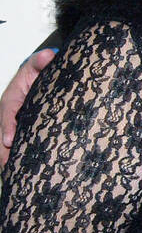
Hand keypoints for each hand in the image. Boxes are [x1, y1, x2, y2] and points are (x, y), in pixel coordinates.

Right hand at [1, 48, 55, 165]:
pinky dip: (16, 160)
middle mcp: (10, 114)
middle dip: (5, 151)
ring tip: (15, 176)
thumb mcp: (38, 65)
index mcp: (12, 99)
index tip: (8, 140)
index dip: (7, 127)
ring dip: (9, 158)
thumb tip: (47, 56)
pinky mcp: (22, 132)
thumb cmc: (39, 74)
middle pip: (3, 134)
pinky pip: (17, 147)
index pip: (7, 112)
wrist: (41, 79)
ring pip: (7, 144)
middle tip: (9, 168)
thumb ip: (40, 62)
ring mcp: (15, 125)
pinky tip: (21, 174)